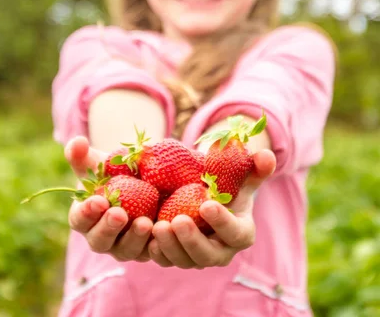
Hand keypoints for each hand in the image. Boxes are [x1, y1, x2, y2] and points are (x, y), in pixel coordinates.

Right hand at [64, 136, 152, 262]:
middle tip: (119, 213)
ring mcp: (126, 246)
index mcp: (85, 217)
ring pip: (127, 250)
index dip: (87, 213)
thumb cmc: (114, 171)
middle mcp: (102, 237)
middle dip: (108, 228)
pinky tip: (164, 231)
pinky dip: (157, 245)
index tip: (98, 200)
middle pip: (100, 241)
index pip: (79, 220)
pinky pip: (152, 253)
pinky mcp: (148, 249)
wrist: (143, 178)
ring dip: (134, 238)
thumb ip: (82, 153)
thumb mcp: (99, 161)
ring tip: (145, 222)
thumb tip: (77, 143)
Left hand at [148, 149, 275, 268]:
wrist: (206, 197)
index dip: (222, 222)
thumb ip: (256, 167)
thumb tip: (267, 155)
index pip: (235, 233)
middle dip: (192, 240)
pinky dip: (158, 253)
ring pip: (185, 261)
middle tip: (178, 220)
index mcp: (241, 233)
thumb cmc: (227, 186)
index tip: (206, 204)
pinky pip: (167, 261)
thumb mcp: (241, 175)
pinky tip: (149, 239)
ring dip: (171, 247)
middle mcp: (222, 252)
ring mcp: (198, 258)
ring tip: (158, 226)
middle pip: (209, 255)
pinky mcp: (178, 258)